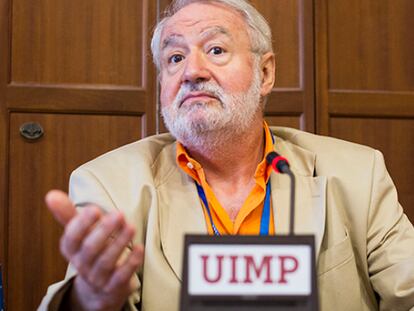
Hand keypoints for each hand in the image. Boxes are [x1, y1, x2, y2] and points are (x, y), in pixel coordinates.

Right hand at [45, 190, 143, 310]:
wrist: (98, 287)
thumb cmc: (90, 249)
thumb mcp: (79, 232)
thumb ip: (67, 213)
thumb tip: (51, 195)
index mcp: (71, 249)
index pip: (72, 237)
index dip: (82, 224)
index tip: (95, 209)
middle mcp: (82, 264)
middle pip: (90, 248)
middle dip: (104, 231)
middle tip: (119, 214)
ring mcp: (98, 277)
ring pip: (107, 261)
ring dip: (120, 242)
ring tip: (131, 226)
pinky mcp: (114, 286)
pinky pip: (121, 276)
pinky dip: (131, 262)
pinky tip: (139, 248)